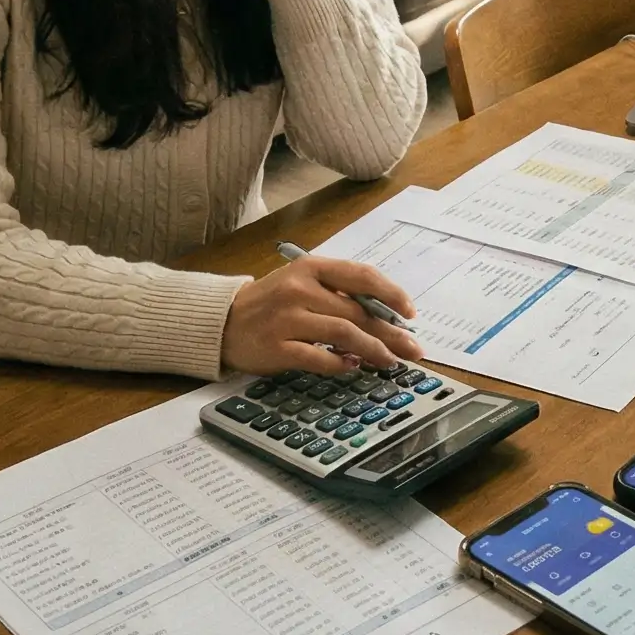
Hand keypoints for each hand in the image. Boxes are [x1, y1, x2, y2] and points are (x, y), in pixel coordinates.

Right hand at [220, 254, 423, 374]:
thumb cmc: (270, 303)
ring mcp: (287, 318)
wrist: (222, 322)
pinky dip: (340, 363)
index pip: (361, 276)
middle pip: (358, 310)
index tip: (410, 312)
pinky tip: (353, 366)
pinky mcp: (278, 347)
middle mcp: (299, 289)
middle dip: (391, 331)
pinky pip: (318, 357)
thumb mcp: (302, 283)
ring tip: (389, 360)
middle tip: (412, 347)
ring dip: (373, 349)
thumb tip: (386, 315)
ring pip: (344, 332)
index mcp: (310, 267)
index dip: (391, 294)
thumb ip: (338, 292)